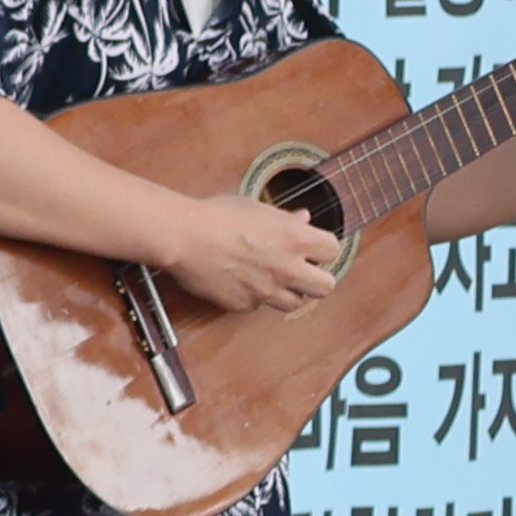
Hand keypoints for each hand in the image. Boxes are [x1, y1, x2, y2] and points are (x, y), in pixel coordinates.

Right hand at [157, 195, 349, 318]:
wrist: (182, 237)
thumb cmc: (215, 216)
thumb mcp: (256, 209)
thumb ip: (285, 220)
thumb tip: (302, 219)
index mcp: (296, 239)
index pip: (333, 250)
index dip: (323, 249)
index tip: (312, 248)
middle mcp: (287, 268)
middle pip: (326, 287)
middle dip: (316, 279)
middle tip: (302, 271)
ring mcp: (266, 290)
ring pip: (295, 303)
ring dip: (287, 292)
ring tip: (270, 279)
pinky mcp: (242, 304)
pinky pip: (257, 306)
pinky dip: (252, 297)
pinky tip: (239, 281)